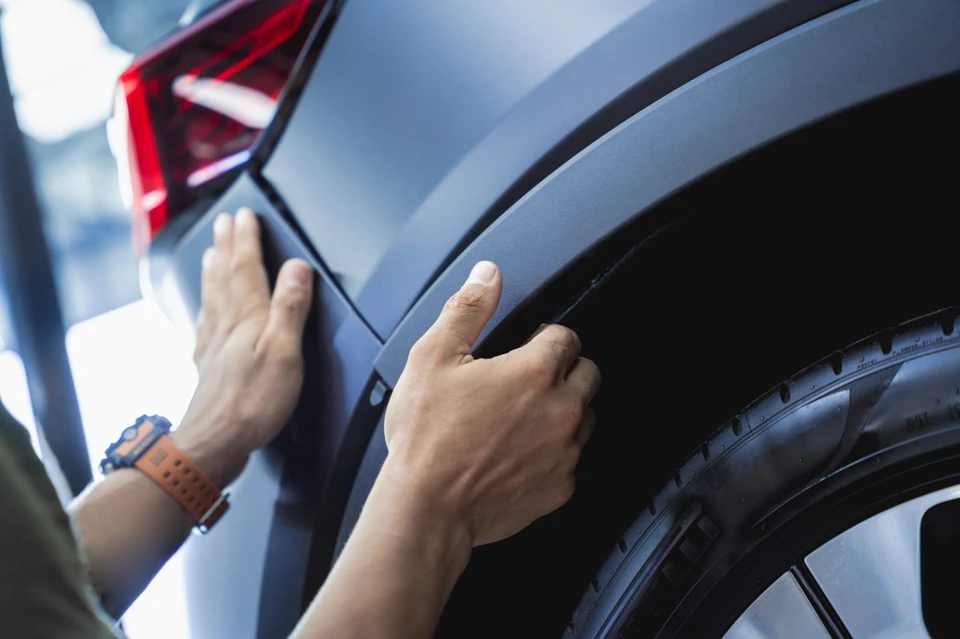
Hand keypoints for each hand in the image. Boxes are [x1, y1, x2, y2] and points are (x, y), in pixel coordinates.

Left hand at [173, 208, 313, 486]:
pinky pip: (206, 322)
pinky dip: (207, 306)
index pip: (247, 267)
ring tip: (212, 252)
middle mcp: (226, 324)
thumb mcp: (285, 351)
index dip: (247, 239)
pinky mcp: (210, 364)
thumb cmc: (253, 402)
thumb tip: (297, 268)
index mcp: (248, 317)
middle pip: (225, 275)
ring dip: (214, 269)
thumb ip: (290, 307)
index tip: (246, 215)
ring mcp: (214, 344)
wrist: (215, 441)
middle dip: (227, 245)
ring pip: (213, 295)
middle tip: (225, 222)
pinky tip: (206, 309)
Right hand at [383, 261, 599, 545]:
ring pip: (585, 418)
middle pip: (588, 374)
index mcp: (535, 372)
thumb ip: (468, 308)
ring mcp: (565, 453)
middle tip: (526, 381)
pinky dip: (553, 453)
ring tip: (522, 418)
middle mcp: (561, 411)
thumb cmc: (426, 438)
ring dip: (563, 411)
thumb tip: (488, 275)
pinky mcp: (560, 488)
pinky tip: (520, 453)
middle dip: (564, 371)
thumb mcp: (433, 357)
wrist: (426, 507)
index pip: (567, 337)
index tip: (527, 346)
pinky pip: (571, 460)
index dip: (544, 337)